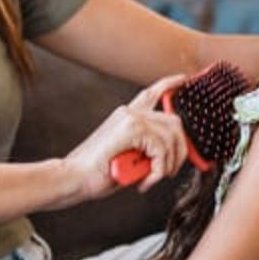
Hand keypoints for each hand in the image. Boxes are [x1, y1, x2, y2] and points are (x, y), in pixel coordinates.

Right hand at [62, 73, 188, 198]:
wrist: (74, 177)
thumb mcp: (128, 156)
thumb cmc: (97, 171)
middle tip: (170, 170)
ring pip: (171, 137)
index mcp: (127, 116)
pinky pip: (161, 150)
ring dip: (168, 164)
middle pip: (173, 121)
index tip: (184, 78)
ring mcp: (131, 118)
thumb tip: (170, 153)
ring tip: (154, 178)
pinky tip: (145, 181)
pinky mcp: (131, 130)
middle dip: (181, 149)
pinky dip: (158, 171)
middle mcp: (130, 112)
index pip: (153, 94)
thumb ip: (146, 148)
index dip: (170, 84)